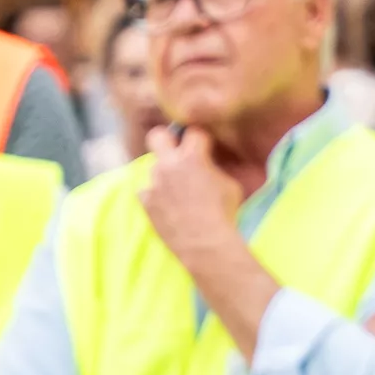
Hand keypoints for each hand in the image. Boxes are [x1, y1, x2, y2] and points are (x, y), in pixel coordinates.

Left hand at [140, 126, 246, 267]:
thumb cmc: (224, 212)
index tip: (204, 145)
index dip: (200, 137)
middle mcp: (169, 165)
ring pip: (153, 167)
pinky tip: (167, 205)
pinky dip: (155, 195)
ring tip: (178, 190)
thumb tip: (208, 165)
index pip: (193, 131)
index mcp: (192, 156)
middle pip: (157, 135)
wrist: (205, 243)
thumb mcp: (229, 183)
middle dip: (167, 139)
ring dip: (165, 174)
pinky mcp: (146, 202)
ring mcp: (154, 183)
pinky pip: (146, 191)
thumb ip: (213, 168)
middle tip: (176, 151)